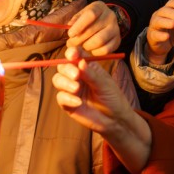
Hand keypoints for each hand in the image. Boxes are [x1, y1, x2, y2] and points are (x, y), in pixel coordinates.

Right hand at [53, 46, 150, 173]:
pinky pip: (60, 97)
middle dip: (68, 69)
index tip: (73, 55)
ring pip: (58, 80)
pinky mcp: (68, 103)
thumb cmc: (113, 98)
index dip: (72, 53)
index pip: (75, 55)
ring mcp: (71, 89)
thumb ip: (91, 74)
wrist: (115, 120)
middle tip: (76, 75)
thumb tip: (80, 62)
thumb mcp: (105, 84)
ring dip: (65, 82)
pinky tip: (78, 102)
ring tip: (76, 89)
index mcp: (86, 67)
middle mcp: (77, 76)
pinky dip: (67, 98)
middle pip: (63, 66)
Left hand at [67, 1, 119, 54]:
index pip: (90, 14)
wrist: (107, 22)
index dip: (79, 26)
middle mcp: (110, 16)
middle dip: (78, 40)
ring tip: (81, 46)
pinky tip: (90, 49)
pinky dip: (95, 52)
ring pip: (99, 41)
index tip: (70, 34)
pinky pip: (105, 50)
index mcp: (99, 7)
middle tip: (70, 44)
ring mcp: (115, 29)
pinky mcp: (117, 40)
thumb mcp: (82, 15)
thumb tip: (70, 27)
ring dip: (86, 46)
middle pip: (93, 30)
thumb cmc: (90, 19)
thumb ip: (75, 20)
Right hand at [145, 0, 173, 64]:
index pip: (171, 3)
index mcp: (167, 11)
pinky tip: (167, 36)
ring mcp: (154, 26)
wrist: (163, 46)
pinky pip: (155, 34)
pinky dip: (161, 35)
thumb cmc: (173, 33)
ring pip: (158, 21)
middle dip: (172, 13)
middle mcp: (159, 16)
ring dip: (166, 22)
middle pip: (164, 11)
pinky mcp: (152, 36)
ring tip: (173, 24)